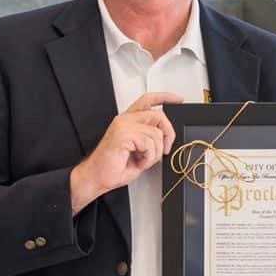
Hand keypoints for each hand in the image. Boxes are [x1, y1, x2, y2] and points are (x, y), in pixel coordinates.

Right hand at [70, 92, 182, 213]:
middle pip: (158, 115)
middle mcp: (125, 120)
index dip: (165, 97)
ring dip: (155, 153)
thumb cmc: (114, 167)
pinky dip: (149, 157)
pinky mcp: (124, 134)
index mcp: (128, 121)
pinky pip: (149, 143)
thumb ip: (151, 139)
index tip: (178, 99)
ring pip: (156, 133)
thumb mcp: (139, 151)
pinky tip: (139, 162)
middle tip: (166, 149)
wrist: (96, 177)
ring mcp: (124, 125)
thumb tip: (166, 139)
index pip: (148, 100)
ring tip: (143, 160)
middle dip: (168, 134)